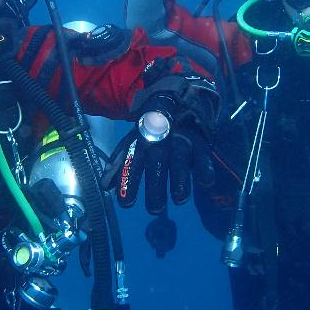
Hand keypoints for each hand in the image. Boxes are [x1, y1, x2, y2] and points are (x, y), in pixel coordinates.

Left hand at [106, 86, 216, 215]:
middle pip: (156, 164)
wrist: (176, 99)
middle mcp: (160, 141)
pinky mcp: (199, 140)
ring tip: (179, 199)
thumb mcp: (132, 141)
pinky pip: (203, 155)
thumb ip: (119, 164)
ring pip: (180, 160)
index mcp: (141, 141)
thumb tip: (105, 186)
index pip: (133, 163)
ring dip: (180, 180)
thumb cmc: (151, 128)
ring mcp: (181, 140)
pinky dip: (204, 168)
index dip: (129, 182)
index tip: (126, 204)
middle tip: (154, 210)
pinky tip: (205, 182)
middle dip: (155, 187)